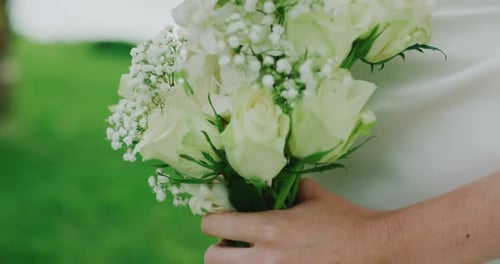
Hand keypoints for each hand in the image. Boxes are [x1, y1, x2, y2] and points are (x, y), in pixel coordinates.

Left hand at [201, 179, 399, 263]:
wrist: (373, 247)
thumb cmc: (345, 221)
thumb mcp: (312, 195)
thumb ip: (285, 187)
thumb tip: (270, 183)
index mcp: (269, 228)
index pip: (214, 225)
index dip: (212, 219)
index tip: (220, 218)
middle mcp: (266, 258)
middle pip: (212, 259)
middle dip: (217, 248)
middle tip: (231, 241)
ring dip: (234, 262)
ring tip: (250, 254)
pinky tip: (271, 261)